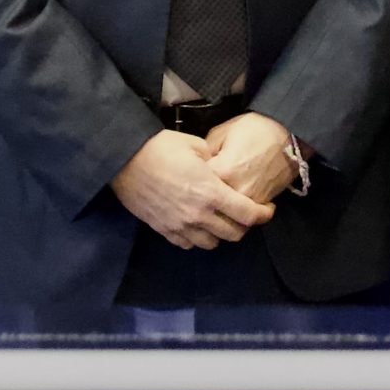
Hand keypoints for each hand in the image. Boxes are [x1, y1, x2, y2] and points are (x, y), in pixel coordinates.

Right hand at [112, 129, 273, 249]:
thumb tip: (222, 166)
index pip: (248, 214)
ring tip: (218, 220)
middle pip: (234, 234)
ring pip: (212, 244)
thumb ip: (215, 160)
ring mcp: (180, 226)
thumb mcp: (195, 145)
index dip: (263, 214)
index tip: (267, 210)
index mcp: (210, 192)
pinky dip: (197, 238)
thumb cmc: (159, 147)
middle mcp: (198, 214)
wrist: (123, 159)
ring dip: (220, 234)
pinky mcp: (164, 230)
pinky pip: (188, 244)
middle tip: (243, 214)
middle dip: (244, 226)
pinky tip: (196, 224)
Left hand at [200, 111, 301, 206]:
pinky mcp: (263, 203)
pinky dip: (237, 208)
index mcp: (221, 172)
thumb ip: (204, 153)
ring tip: (219, 194)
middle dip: (205, 197)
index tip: (191, 175)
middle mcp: (235, 191)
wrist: (288, 133)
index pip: (196, 185)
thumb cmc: (254, 129)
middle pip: (210, 204)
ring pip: (227, 213)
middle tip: (203, 187)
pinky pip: (244, 213)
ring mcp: (251, 200)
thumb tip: (198, 168)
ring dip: (221, 206)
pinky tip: (235, 196)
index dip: (192, 180)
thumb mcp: (221, 133)